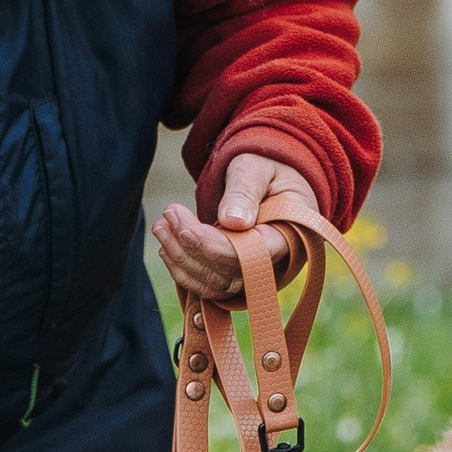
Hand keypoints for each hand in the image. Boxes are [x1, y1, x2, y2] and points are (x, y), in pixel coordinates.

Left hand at [153, 154, 324, 305]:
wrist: (271, 177)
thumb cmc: (268, 167)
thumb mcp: (256, 168)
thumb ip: (244, 191)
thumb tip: (231, 221)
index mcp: (289, 235)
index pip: (252, 256)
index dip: (214, 247)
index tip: (185, 227)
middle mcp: (275, 262)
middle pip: (229, 272)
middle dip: (191, 248)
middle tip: (168, 215)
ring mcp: (256, 273)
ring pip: (215, 283)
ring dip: (182, 260)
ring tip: (162, 227)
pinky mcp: (237, 274)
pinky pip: (210, 284)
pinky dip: (184, 270)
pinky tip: (167, 246)